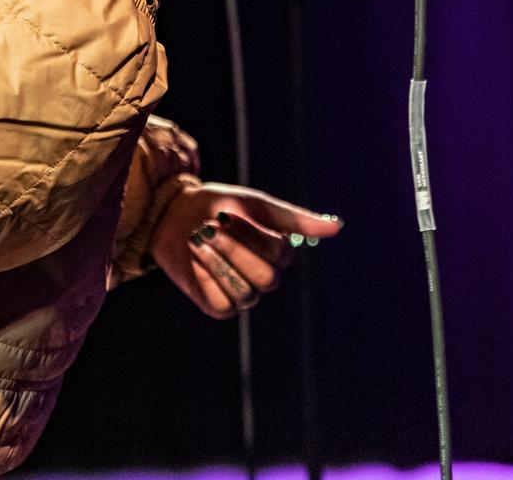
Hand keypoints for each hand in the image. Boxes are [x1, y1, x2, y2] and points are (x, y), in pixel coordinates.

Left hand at [150, 181, 342, 319]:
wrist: (174, 213)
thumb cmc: (219, 205)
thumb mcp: (255, 205)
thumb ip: (294, 219)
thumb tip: (338, 227)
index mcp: (278, 253)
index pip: (280, 254)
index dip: (251, 234)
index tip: (226, 212)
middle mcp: (265, 278)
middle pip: (267, 279)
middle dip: (234, 249)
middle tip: (210, 226)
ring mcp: (243, 295)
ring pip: (245, 293)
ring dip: (217, 261)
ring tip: (198, 238)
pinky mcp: (219, 307)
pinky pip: (222, 303)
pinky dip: (205, 277)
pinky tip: (195, 259)